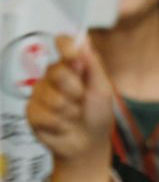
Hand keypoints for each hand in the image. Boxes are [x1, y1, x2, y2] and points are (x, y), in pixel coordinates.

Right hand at [28, 36, 114, 181]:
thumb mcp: (103, 89)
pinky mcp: (32, 112)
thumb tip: (84, 39)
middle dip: (75, 91)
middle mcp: (53, 76)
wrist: (89, 143)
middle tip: (82, 100)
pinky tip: (63, 125)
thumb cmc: (98, 114)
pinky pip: (42, 114)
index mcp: (72, 66)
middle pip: (56, 72)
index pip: (63, 44)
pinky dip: (59, 123)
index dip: (67, 48)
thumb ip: (93, 64)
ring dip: (69, 111)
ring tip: (74, 115)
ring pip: (51, 97)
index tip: (74, 59)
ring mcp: (40, 93)